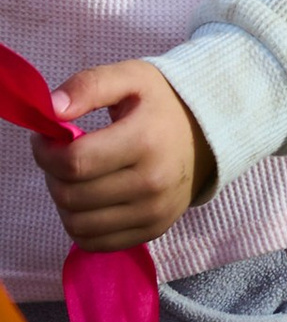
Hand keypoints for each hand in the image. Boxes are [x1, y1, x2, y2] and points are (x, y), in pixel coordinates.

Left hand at [33, 67, 215, 250]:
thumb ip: (89, 85)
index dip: (46, 152)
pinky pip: (94, 243)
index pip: (75, 162)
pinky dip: (79, 224)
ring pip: (77, 225)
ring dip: (63, 201)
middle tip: (59, 155)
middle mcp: (151, 183)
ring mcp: (152, 213)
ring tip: (74, 177)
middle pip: (72, 195)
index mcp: (144, 139)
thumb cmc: (162, 103)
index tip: (44, 137)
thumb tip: (50, 111)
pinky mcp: (152, 232)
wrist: (208, 133)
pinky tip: (88, 199)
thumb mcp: (131, 78)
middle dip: (52, 174)